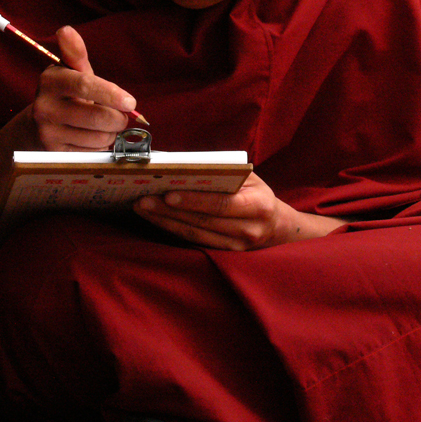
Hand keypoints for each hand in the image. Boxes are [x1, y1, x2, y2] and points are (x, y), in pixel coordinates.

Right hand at [32, 26, 138, 150]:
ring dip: (110, 133)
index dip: (112, 94)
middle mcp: (45, 107)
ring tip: (103, 125)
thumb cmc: (64, 95)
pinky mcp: (54, 154)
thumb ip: (75, 53)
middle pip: (98, 117)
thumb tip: (66, 30)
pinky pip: (92, 153)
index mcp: (50, 80)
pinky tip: (91, 138)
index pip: (85, 85)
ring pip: (99, 137)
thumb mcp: (71, 73)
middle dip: (118, 118)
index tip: (131, 102)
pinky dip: (100, 146)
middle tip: (120, 114)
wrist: (35, 127)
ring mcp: (48, 133)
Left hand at [133, 173, 346, 249]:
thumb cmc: (258, 195)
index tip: (169, 194)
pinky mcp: (224, 255)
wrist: (277, 227)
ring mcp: (235, 246)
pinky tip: (156, 219)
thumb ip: (224, 173)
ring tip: (143, 208)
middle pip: (202, 222)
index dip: (194, 201)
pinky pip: (194, 242)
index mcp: (257, 206)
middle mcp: (247, 230)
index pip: (222, 205)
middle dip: (169, 211)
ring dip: (165, 222)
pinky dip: (172, 230)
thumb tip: (185, 166)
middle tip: (143, 199)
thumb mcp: (250, 178)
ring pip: (194, 235)